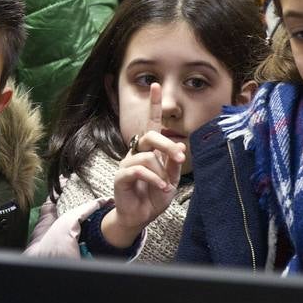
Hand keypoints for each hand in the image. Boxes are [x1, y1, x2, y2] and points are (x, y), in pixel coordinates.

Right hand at [102, 83, 185, 247]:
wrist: (139, 217)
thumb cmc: (154, 196)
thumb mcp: (171, 179)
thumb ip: (174, 163)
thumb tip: (181, 144)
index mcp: (149, 150)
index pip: (151, 123)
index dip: (153, 105)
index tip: (155, 85)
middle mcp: (136, 152)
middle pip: (151, 136)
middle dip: (167, 145)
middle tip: (180, 156)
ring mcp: (127, 164)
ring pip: (147, 156)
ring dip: (161, 171)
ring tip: (165, 185)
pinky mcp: (121, 177)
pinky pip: (138, 171)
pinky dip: (153, 179)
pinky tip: (160, 187)